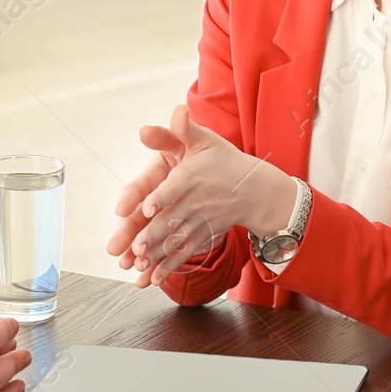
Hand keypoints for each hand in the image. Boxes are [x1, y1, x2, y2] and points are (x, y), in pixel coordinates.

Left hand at [106, 105, 292, 287]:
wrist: (254, 189)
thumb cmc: (223, 160)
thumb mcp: (205, 139)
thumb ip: (184, 128)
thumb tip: (176, 111)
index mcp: (191, 177)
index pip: (176, 187)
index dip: (162, 195)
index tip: (148, 205)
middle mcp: (194, 202)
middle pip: (171, 220)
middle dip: (152, 235)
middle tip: (136, 248)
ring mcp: (199, 222)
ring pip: (175, 241)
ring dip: (156, 256)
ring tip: (138, 268)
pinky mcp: (202, 235)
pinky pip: (184, 253)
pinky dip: (168, 267)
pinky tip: (151, 280)